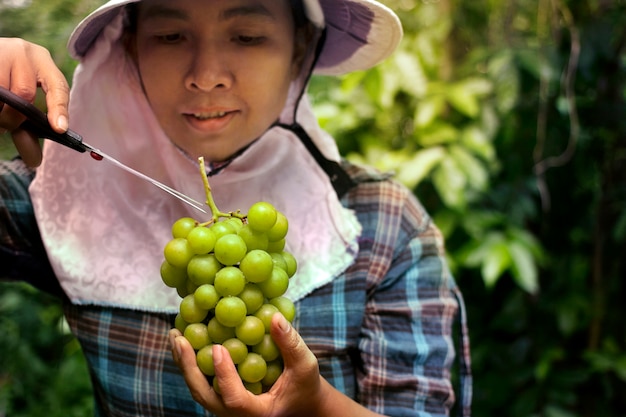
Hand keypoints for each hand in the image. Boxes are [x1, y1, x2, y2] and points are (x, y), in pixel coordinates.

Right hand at [0, 37, 69, 165]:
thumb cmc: (8, 79)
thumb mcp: (24, 99)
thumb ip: (31, 129)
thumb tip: (34, 162)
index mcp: (43, 62)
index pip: (58, 87)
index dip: (60, 109)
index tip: (60, 130)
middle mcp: (24, 51)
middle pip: (24, 93)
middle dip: (14, 117)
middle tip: (6, 125)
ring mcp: (1, 50)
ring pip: (2, 92)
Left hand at [169, 312, 328, 416]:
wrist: (301, 403)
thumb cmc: (304, 386)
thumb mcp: (305, 366)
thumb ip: (291, 344)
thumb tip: (275, 316)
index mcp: (257, 413)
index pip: (234, 398)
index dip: (224, 375)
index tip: (218, 348)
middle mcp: (236, 415)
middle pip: (204, 395)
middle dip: (188, 367)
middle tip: (179, 338)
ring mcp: (227, 408)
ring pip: (199, 389)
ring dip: (185, 362)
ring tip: (176, 335)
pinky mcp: (223, 397)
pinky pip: (203, 381)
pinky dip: (194, 361)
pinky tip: (188, 337)